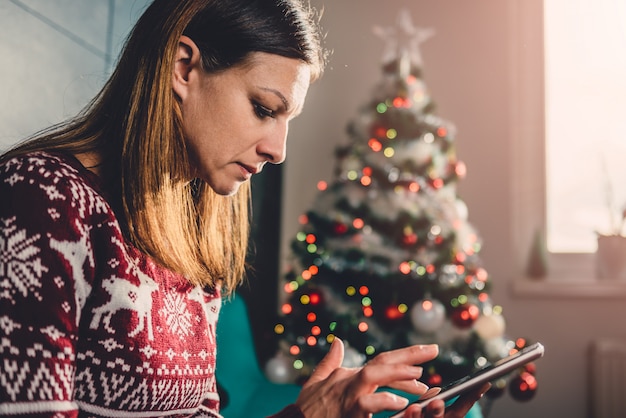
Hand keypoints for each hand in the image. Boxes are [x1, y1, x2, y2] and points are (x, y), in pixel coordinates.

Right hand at [295, 338, 485, 417]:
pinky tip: (401, 403)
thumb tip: (338, 341)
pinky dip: (384, 401)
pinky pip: (368, 404)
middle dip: (410, 355)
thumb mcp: (318, 381)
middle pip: (383, 362)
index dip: (405, 354)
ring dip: (398, 375)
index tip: (429, 351)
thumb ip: (331, 361)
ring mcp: (349, 395)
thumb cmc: (308, 407)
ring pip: (374, 377)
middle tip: (434, 350)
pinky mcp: (349, 411)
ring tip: (421, 379)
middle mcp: (351, 380)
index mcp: (350, 374)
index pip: (382, 360)